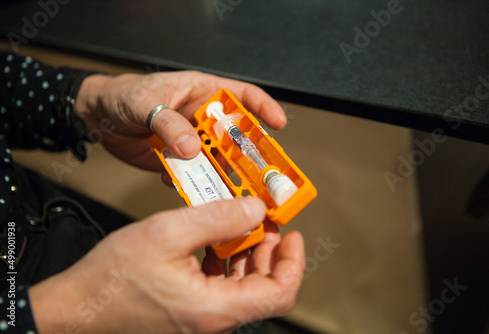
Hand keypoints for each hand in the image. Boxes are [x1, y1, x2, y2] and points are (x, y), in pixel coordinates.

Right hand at [29, 198, 304, 332]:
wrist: (76, 310)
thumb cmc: (113, 278)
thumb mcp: (168, 233)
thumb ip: (217, 218)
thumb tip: (254, 210)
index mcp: (216, 309)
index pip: (280, 293)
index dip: (292, 262)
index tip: (291, 234)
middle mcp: (213, 320)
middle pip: (263, 289)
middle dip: (268, 251)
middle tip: (262, 221)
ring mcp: (201, 319)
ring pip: (242, 288)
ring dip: (246, 255)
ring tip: (238, 225)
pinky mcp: (188, 312)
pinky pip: (219, 289)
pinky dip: (224, 264)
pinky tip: (213, 242)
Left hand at [73, 71, 286, 172]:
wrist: (98, 117)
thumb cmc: (124, 95)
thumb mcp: (145, 101)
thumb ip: (169, 123)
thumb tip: (192, 147)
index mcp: (204, 93)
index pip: (243, 96)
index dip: (263, 108)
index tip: (277, 124)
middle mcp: (204, 119)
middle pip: (237, 136)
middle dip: (249, 154)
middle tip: (259, 172)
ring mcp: (194, 142)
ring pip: (219, 160)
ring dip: (224, 175)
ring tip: (230, 191)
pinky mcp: (180, 161)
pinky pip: (196, 175)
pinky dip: (197, 185)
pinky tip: (193, 191)